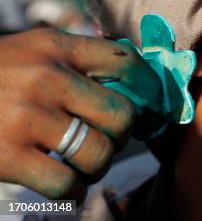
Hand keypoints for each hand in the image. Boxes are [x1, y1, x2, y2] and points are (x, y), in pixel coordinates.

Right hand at [0, 28, 146, 201]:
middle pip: (122, 115)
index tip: (149, 104)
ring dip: (99, 166)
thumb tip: (132, 74)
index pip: (126, 62)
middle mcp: (46, 78)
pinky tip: (66, 183)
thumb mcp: (31, 50)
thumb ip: (76, 57)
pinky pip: (67, 183)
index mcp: (55, 47)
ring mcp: (27, 118)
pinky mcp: (6, 156)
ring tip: (86, 163)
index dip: (148, 87)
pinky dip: (73, 190)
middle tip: (108, 139)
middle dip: (122, 134)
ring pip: (99, 153)